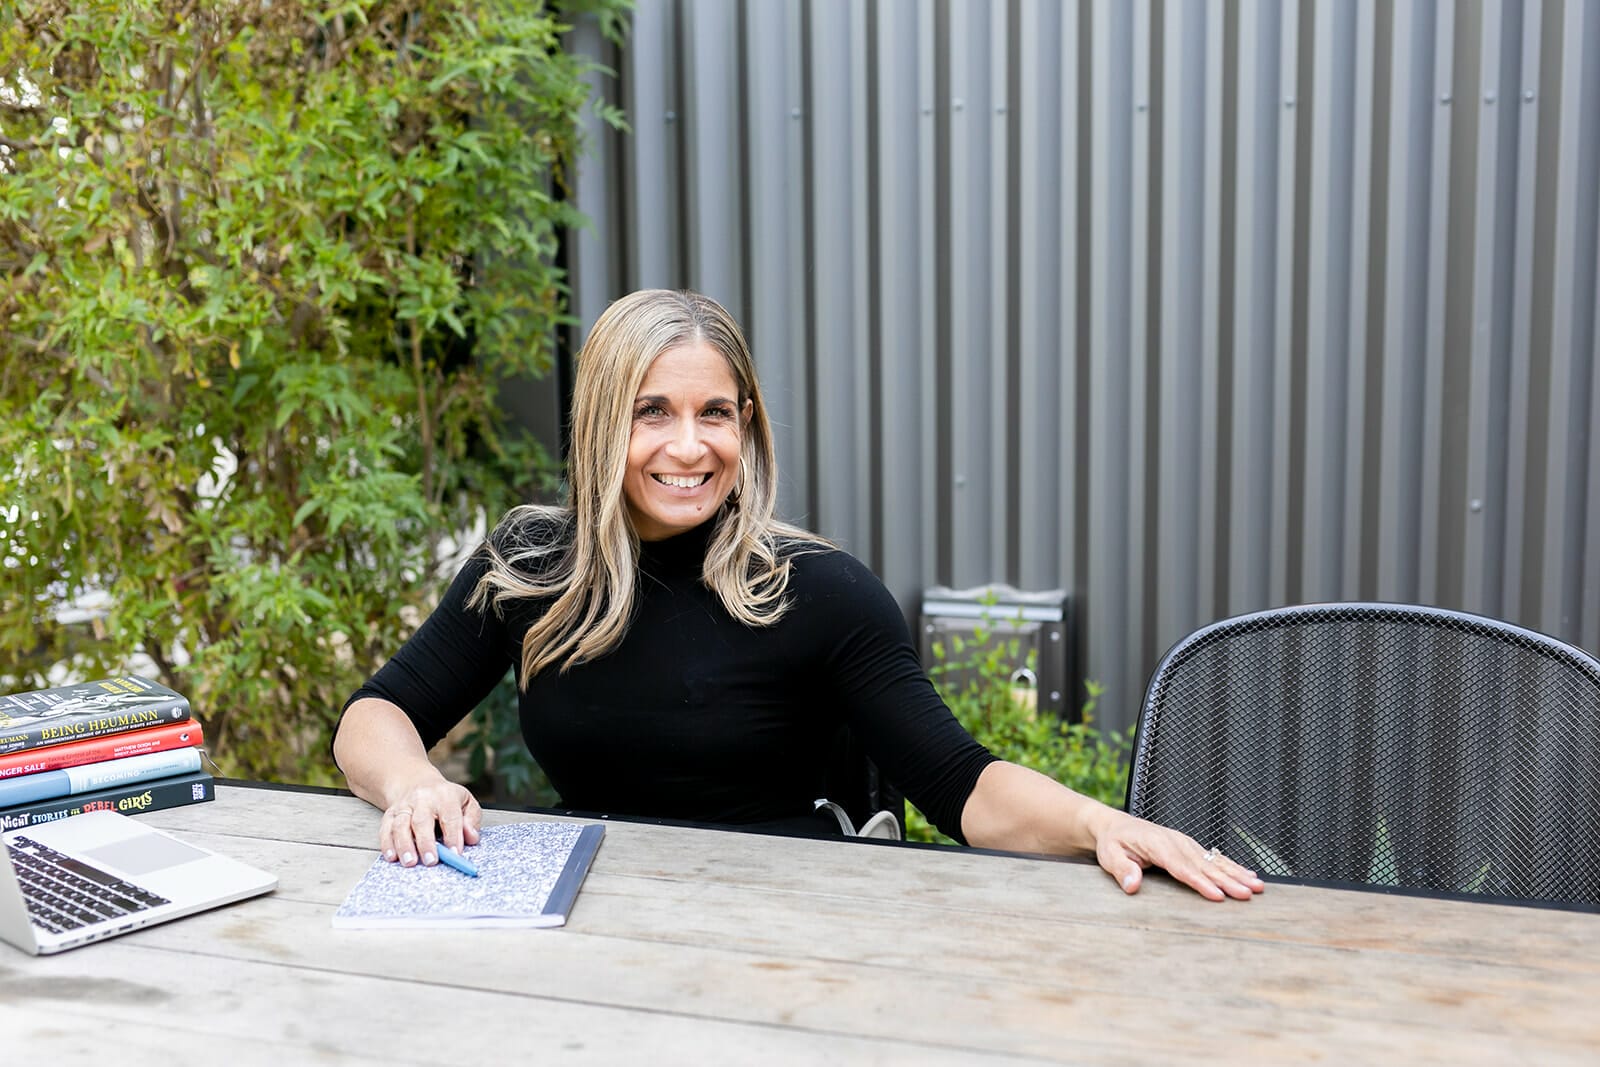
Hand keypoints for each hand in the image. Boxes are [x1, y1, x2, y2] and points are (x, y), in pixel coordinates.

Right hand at [380, 778, 481, 867]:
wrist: (418, 783)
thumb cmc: (446, 799)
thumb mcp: (466, 802)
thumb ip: (472, 820)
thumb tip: (471, 838)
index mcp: (445, 796)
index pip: (450, 816)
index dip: (453, 836)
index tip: (455, 853)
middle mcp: (422, 799)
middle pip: (422, 821)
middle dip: (426, 843)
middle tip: (431, 861)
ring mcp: (404, 806)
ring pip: (400, 825)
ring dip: (404, 845)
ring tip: (410, 862)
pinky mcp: (390, 814)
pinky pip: (385, 829)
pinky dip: (387, 844)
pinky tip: (392, 857)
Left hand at [1091, 809, 1264, 901]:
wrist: (1115, 826)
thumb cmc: (1113, 843)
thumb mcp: (1109, 856)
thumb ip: (1122, 869)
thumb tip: (1132, 885)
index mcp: (1158, 844)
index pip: (1181, 867)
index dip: (1200, 882)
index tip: (1217, 895)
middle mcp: (1176, 842)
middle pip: (1204, 865)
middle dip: (1227, 881)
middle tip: (1247, 894)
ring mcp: (1185, 843)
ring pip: (1214, 861)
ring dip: (1237, 874)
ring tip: (1257, 886)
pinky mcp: (1190, 847)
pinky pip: (1214, 858)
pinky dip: (1233, 867)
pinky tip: (1249, 875)